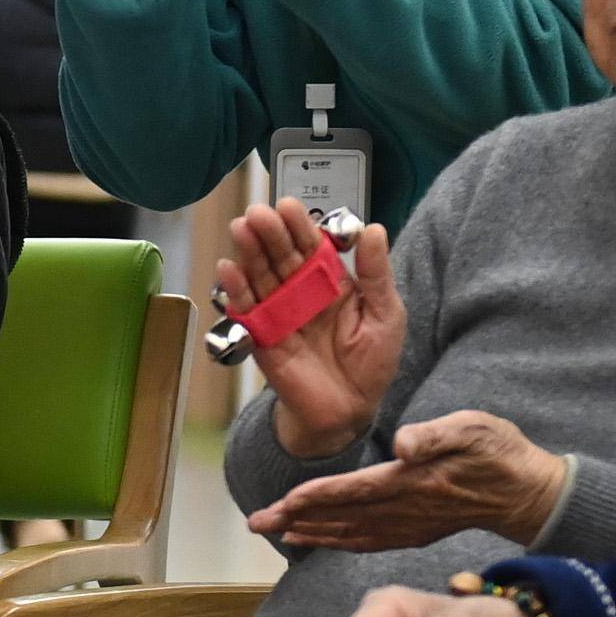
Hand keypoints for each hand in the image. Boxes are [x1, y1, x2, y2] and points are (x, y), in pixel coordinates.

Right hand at [213, 198, 399, 458]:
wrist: (351, 411)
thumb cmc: (371, 363)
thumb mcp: (386, 313)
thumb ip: (377, 272)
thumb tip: (373, 229)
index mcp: (330, 280)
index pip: (311, 244)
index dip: (299, 225)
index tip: (289, 205)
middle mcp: (300, 291)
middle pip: (280, 255)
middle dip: (269, 233)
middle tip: (259, 213)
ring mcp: (278, 312)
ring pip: (260, 275)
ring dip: (248, 252)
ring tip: (241, 229)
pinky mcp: (261, 337)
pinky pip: (246, 310)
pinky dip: (236, 290)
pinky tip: (229, 269)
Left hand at [245, 409, 565, 552]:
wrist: (528, 492)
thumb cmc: (500, 452)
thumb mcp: (475, 429)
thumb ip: (437, 435)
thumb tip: (403, 442)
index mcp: (414, 482)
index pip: (357, 490)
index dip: (320, 496)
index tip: (286, 502)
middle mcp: (406, 510)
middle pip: (342, 515)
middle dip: (297, 518)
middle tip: (256, 522)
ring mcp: (410, 525)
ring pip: (351, 532)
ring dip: (312, 532)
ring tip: (276, 532)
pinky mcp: (416, 532)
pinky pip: (370, 541)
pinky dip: (340, 542)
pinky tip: (320, 541)